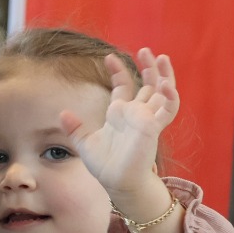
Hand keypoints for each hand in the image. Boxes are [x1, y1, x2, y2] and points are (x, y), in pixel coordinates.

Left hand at [60, 49, 178, 202]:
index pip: (123, 86)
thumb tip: (63, 114)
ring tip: (161, 58)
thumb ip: (75, 128)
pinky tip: (166, 85)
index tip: (109, 56)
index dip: (118, 71)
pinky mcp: (153, 127)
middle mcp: (136, 114)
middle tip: (145, 50)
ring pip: (163, 92)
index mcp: (120, 114)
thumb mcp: (85, 143)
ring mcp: (147, 119)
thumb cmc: (105, 166)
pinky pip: (168, 110)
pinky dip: (170, 97)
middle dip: (148, 67)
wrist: (117, 183)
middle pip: (148, 84)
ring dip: (164, 75)